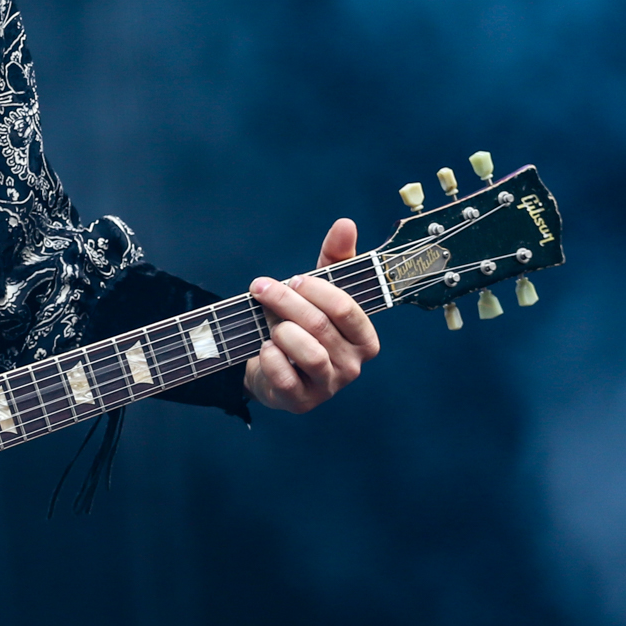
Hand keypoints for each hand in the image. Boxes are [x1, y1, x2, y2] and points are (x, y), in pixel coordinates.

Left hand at [243, 217, 378, 413]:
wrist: (270, 364)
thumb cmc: (301, 323)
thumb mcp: (318, 290)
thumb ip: (335, 258)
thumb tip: (345, 224)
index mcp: (363, 337)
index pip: (346, 308)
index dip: (316, 290)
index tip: (293, 279)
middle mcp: (352, 365)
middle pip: (320, 326)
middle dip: (285, 302)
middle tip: (262, 288)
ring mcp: (328, 386)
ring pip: (308, 353)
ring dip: (280, 330)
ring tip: (269, 324)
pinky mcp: (301, 401)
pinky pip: (285, 377)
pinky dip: (270, 358)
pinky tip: (264, 348)